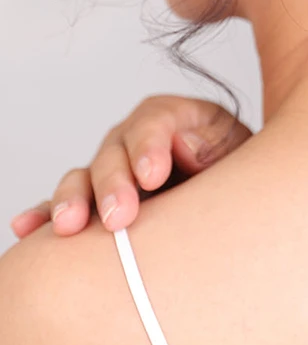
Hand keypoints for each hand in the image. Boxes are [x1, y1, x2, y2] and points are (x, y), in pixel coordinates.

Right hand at [9, 96, 252, 237]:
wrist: (237, 203)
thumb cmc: (242, 174)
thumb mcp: (242, 153)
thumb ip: (215, 144)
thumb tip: (183, 143)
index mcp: (177, 117)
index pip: (156, 120)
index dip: (150, 145)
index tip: (153, 176)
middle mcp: (137, 139)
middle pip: (114, 150)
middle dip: (113, 183)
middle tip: (118, 217)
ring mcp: (113, 170)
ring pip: (84, 177)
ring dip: (73, 200)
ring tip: (68, 226)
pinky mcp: (97, 202)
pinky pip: (66, 206)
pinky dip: (44, 216)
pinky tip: (28, 227)